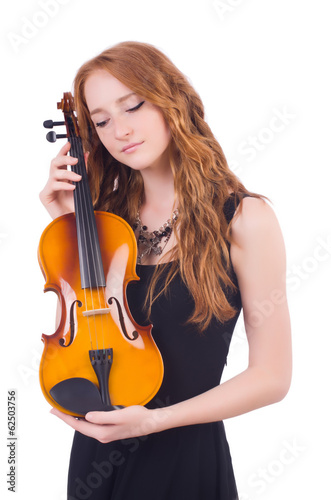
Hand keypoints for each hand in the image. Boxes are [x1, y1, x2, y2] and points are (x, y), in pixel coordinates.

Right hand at [39, 142, 85, 219]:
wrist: (73, 222)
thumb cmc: (77, 206)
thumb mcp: (83, 185)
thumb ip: (83, 170)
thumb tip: (86, 154)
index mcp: (62, 177)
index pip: (61, 160)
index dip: (64, 150)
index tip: (70, 143)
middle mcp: (54, 180)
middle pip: (54, 162)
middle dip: (65, 158)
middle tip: (76, 159)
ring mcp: (48, 187)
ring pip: (54, 172)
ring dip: (68, 173)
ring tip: (78, 178)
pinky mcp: (45, 195)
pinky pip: (54, 185)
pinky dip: (64, 184)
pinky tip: (73, 187)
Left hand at [50, 405, 170, 443]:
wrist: (150, 422)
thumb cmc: (137, 418)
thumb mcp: (120, 415)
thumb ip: (103, 416)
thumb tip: (87, 416)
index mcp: (102, 432)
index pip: (79, 426)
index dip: (66, 418)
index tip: (55, 411)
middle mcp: (102, 435)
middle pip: (79, 427)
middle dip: (67, 419)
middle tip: (55, 411)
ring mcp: (106, 433)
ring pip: (85, 427)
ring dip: (74, 419)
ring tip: (65, 412)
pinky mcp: (109, 429)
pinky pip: (92, 425)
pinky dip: (83, 419)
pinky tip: (82, 415)